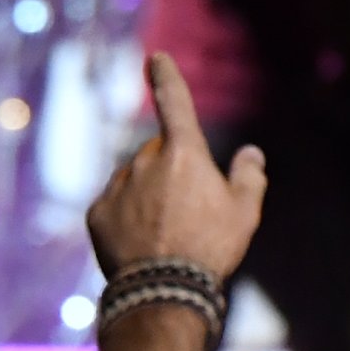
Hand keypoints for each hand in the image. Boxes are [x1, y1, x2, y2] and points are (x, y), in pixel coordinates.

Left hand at [87, 52, 267, 279]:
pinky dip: (126, 219)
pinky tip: (142, 245)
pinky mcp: (98, 213)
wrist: (163, 291)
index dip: (166, 77)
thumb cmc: (210, 249)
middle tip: (188, 214)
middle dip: (170, 171)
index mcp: (183, 152)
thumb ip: (249, 176)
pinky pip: (114, 206)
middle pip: (159, 154)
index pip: (175, 102)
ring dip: (147, 196)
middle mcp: (146, 160)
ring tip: (166, 236)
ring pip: (135, 180)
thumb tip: (251, 154)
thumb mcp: (244, 213)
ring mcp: (118, 186)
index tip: (155, 59)